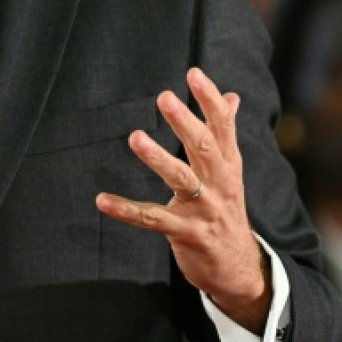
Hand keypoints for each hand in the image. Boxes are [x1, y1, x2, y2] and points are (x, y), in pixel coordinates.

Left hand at [96, 67, 270, 332]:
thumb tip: (232, 96)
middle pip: (204, 146)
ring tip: (135, 137)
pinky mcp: (187, 234)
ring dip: (158, 157)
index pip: (223, 125)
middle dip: (185, 121)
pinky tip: (102, 200)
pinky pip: (153, 219)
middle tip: (164, 97)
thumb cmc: (227, 209)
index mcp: (229, 164)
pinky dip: (127, 210)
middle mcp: (220, 183)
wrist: (239, 268)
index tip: (194, 73)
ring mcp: (204, 209)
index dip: (210, 99)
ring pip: (181, 179)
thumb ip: (226, 133)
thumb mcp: (231, 170)